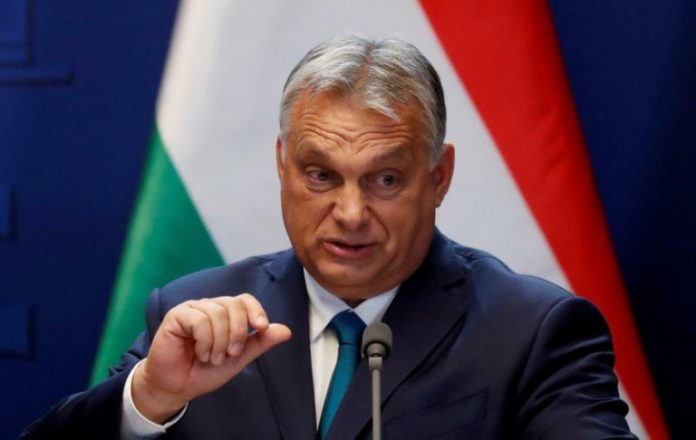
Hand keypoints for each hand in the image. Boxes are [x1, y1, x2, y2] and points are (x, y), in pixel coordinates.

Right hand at [131, 294, 291, 422]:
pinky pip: (199, 320)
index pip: (244, 300)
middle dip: (238, 333)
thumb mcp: (239, 358)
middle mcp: (209, 306)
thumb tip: (286, 331)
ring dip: (220, 341)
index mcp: (225, 313)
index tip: (262, 327)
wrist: (178, 387)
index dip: (256, 310)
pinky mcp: (177, 315)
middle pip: (234, 304)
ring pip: (218, 313)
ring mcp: (193, 309)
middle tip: (230, 354)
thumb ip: (260, 343)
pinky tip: (201, 353)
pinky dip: (205, 340)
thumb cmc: (205, 371)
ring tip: (213, 358)